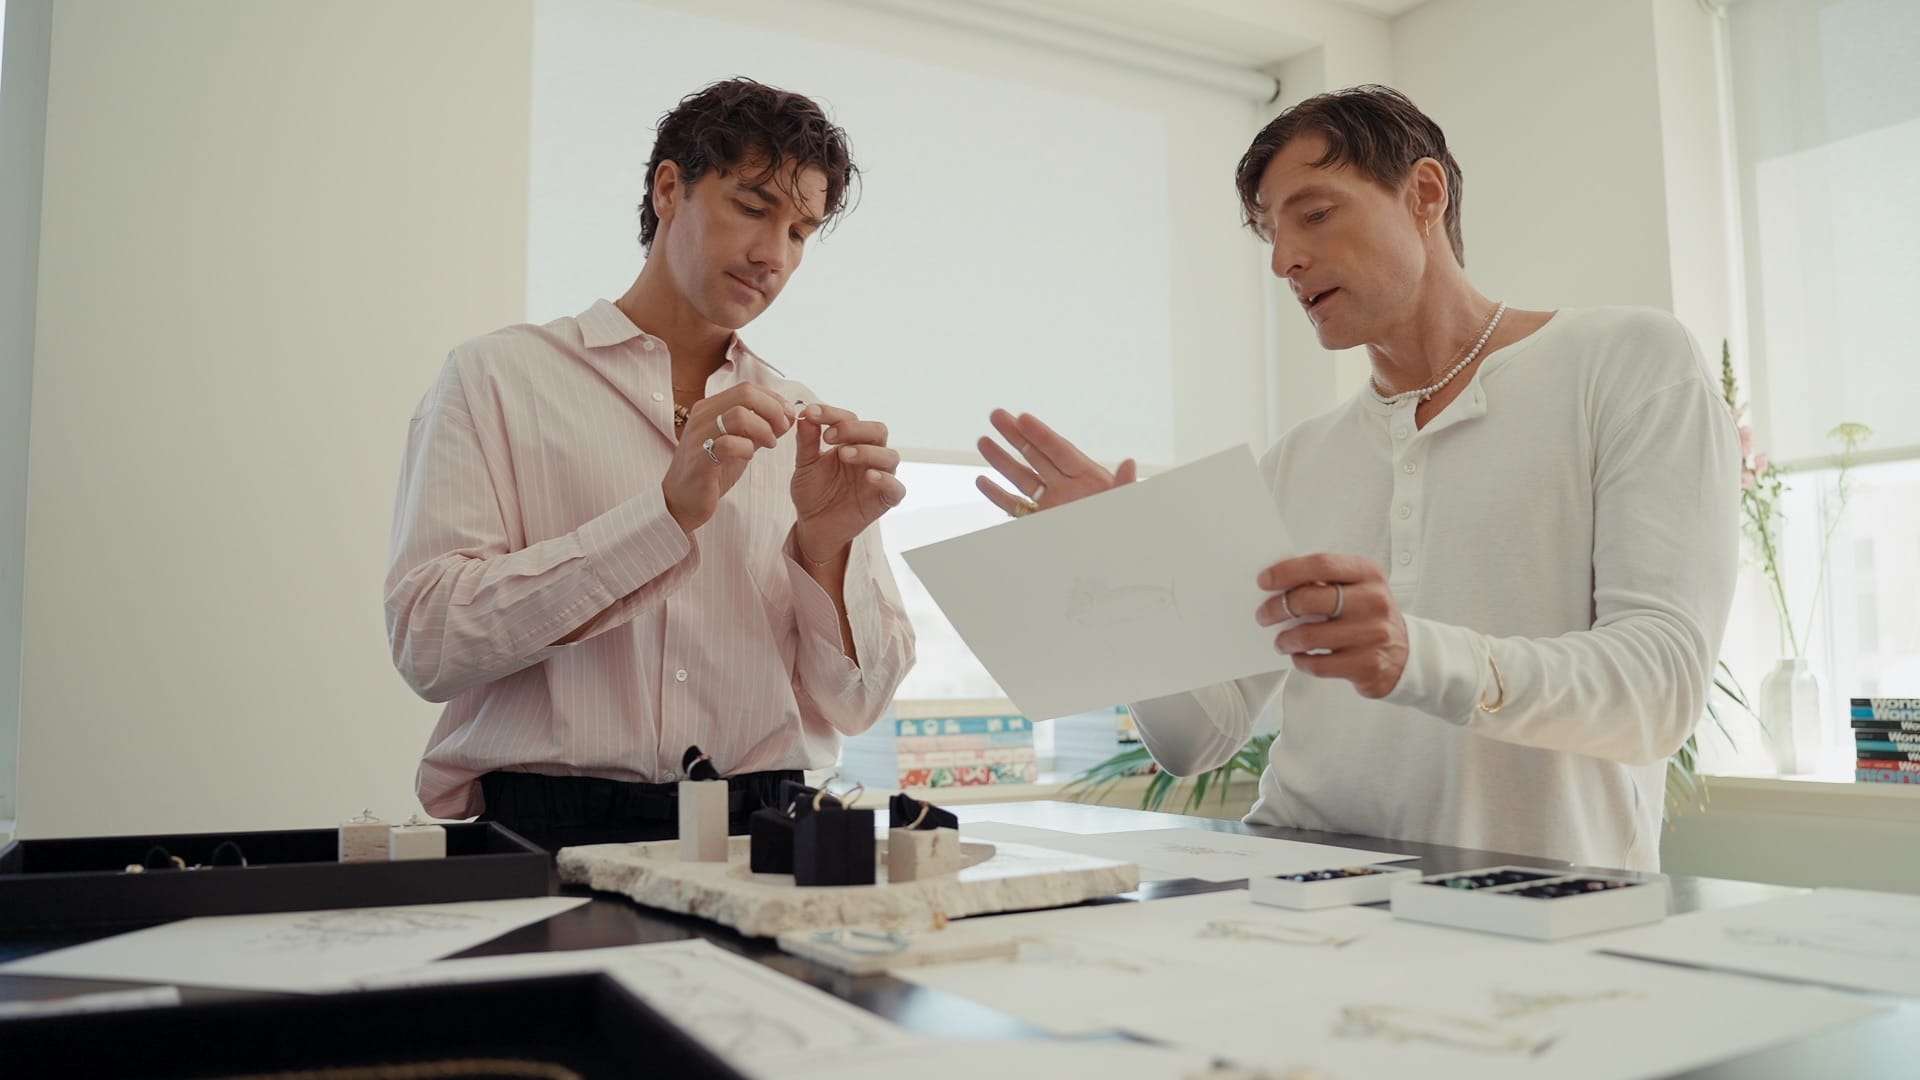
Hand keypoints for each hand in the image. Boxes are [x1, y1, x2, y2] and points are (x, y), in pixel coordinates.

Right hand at [662, 383, 793, 533]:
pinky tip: (749, 457)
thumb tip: (786, 416)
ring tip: (769, 444)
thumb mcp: (737, 443)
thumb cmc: (710, 471)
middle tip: (782, 428)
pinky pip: (729, 444)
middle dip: (773, 410)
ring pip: (739, 415)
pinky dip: (747, 449)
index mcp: (710, 408)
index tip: (787, 416)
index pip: (747, 389)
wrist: (681, 500)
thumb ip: (758, 428)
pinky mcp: (700, 459)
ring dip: (763, 429)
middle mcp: (702, 416)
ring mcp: (699, 436)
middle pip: (745, 394)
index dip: (773, 399)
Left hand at [790, 402, 905, 561]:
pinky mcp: (884, 500)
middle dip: (854, 429)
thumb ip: (807, 441)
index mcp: (852, 443)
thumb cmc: (813, 492)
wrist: (813, 525)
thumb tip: (806, 413)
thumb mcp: (805, 464)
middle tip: (829, 436)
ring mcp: (879, 477)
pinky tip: (868, 476)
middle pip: (877, 431)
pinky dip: (886, 480)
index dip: (832, 414)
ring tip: (844, 455)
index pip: (851, 419)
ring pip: (890, 456)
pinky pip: (896, 488)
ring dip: (868, 451)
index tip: (811, 414)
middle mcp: (869, 456)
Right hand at [974, 409, 1136, 516]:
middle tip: (996, 415)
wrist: (1114, 560)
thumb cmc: (1123, 527)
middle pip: (1036, 456)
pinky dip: (999, 495)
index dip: (1041, 434)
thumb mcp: (1126, 504)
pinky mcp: (1040, 521)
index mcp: (1088, 477)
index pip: (1060, 450)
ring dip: (1002, 460)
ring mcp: (1051, 503)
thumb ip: (1124, 485)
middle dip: (1015, 435)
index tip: (1023, 418)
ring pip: (1021, 477)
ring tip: (983, 441)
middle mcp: (1066, 486)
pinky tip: (983, 482)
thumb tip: (1130, 464)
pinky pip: (1016, 506)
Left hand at [1254, 554, 1408, 698]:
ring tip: (1281, 641)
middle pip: (1310, 599)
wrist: (1406, 653)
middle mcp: (1373, 601)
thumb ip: (1325, 582)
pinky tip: (1299, 656)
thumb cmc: (1368, 615)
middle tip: (1264, 615)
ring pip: (1309, 636)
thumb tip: (1277, 585)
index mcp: (1368, 574)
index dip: (1287, 571)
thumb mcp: (1357, 587)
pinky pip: (1319, 665)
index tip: (1264, 581)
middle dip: (1278, 608)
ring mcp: (1372, 634)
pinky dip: (1301, 661)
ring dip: (1285, 639)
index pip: (1322, 565)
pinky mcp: (1367, 665)